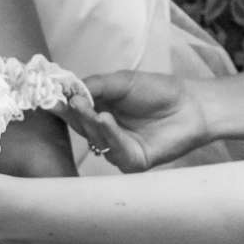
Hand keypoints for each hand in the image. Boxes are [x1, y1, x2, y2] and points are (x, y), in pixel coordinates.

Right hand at [68, 70, 212, 171]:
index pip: (75, 109)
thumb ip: (95, 85)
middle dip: (75, 114)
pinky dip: (109, 135)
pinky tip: (106, 120)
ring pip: (95, 139)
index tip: (50, 96)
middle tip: (70, 101)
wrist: (192, 105)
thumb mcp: (122, 82)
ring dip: (90, 123)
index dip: (62, 103)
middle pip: (81, 126)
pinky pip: (115, 151)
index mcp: (100, 110)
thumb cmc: (159, 91)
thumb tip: (68, 91)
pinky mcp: (133, 161)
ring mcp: (118, 148)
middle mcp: (105, 132)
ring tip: (89, 108)